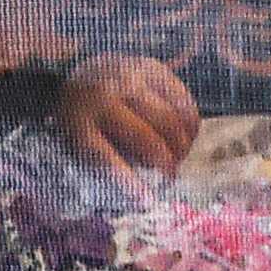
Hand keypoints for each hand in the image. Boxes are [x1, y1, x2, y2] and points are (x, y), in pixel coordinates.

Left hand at [57, 55, 198, 194]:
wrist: (80, 68)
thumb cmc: (84, 119)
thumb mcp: (78, 142)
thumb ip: (105, 165)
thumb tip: (142, 199)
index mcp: (78, 121)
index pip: (104, 156)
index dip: (128, 181)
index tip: (147, 202)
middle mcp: (104, 96)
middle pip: (147, 139)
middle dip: (165, 165)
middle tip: (170, 177)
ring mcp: (130, 78)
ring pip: (171, 121)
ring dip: (182, 147)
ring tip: (178, 157)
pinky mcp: (153, 68)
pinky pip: (184, 103)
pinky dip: (191, 125)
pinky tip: (186, 136)